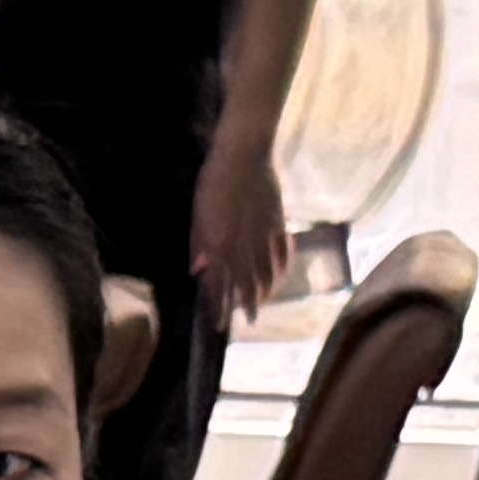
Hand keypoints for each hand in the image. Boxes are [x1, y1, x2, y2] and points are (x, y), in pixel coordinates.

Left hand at [195, 132, 288, 336]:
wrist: (243, 155)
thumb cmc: (213, 181)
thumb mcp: (199, 213)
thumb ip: (198, 243)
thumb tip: (196, 270)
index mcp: (220, 245)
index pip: (220, 284)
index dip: (220, 306)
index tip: (220, 324)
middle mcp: (243, 246)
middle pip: (246, 283)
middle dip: (246, 305)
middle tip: (250, 322)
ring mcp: (263, 236)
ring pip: (266, 272)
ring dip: (264, 291)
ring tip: (263, 303)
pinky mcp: (278, 223)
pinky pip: (282, 252)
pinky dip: (281, 267)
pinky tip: (280, 276)